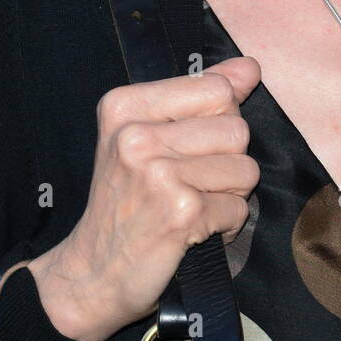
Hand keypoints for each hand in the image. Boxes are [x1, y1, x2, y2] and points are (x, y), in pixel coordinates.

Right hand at [28, 57, 261, 340]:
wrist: (91, 274)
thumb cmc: (125, 203)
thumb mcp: (147, 137)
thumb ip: (200, 97)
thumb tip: (249, 66)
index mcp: (125, 105)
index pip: (216, 88)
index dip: (219, 121)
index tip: (188, 148)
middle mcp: (136, 135)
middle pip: (237, 129)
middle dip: (228, 162)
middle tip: (189, 184)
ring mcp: (158, 174)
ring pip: (245, 169)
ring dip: (229, 195)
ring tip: (191, 206)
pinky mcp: (181, 212)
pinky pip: (239, 208)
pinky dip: (225, 224)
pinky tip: (193, 230)